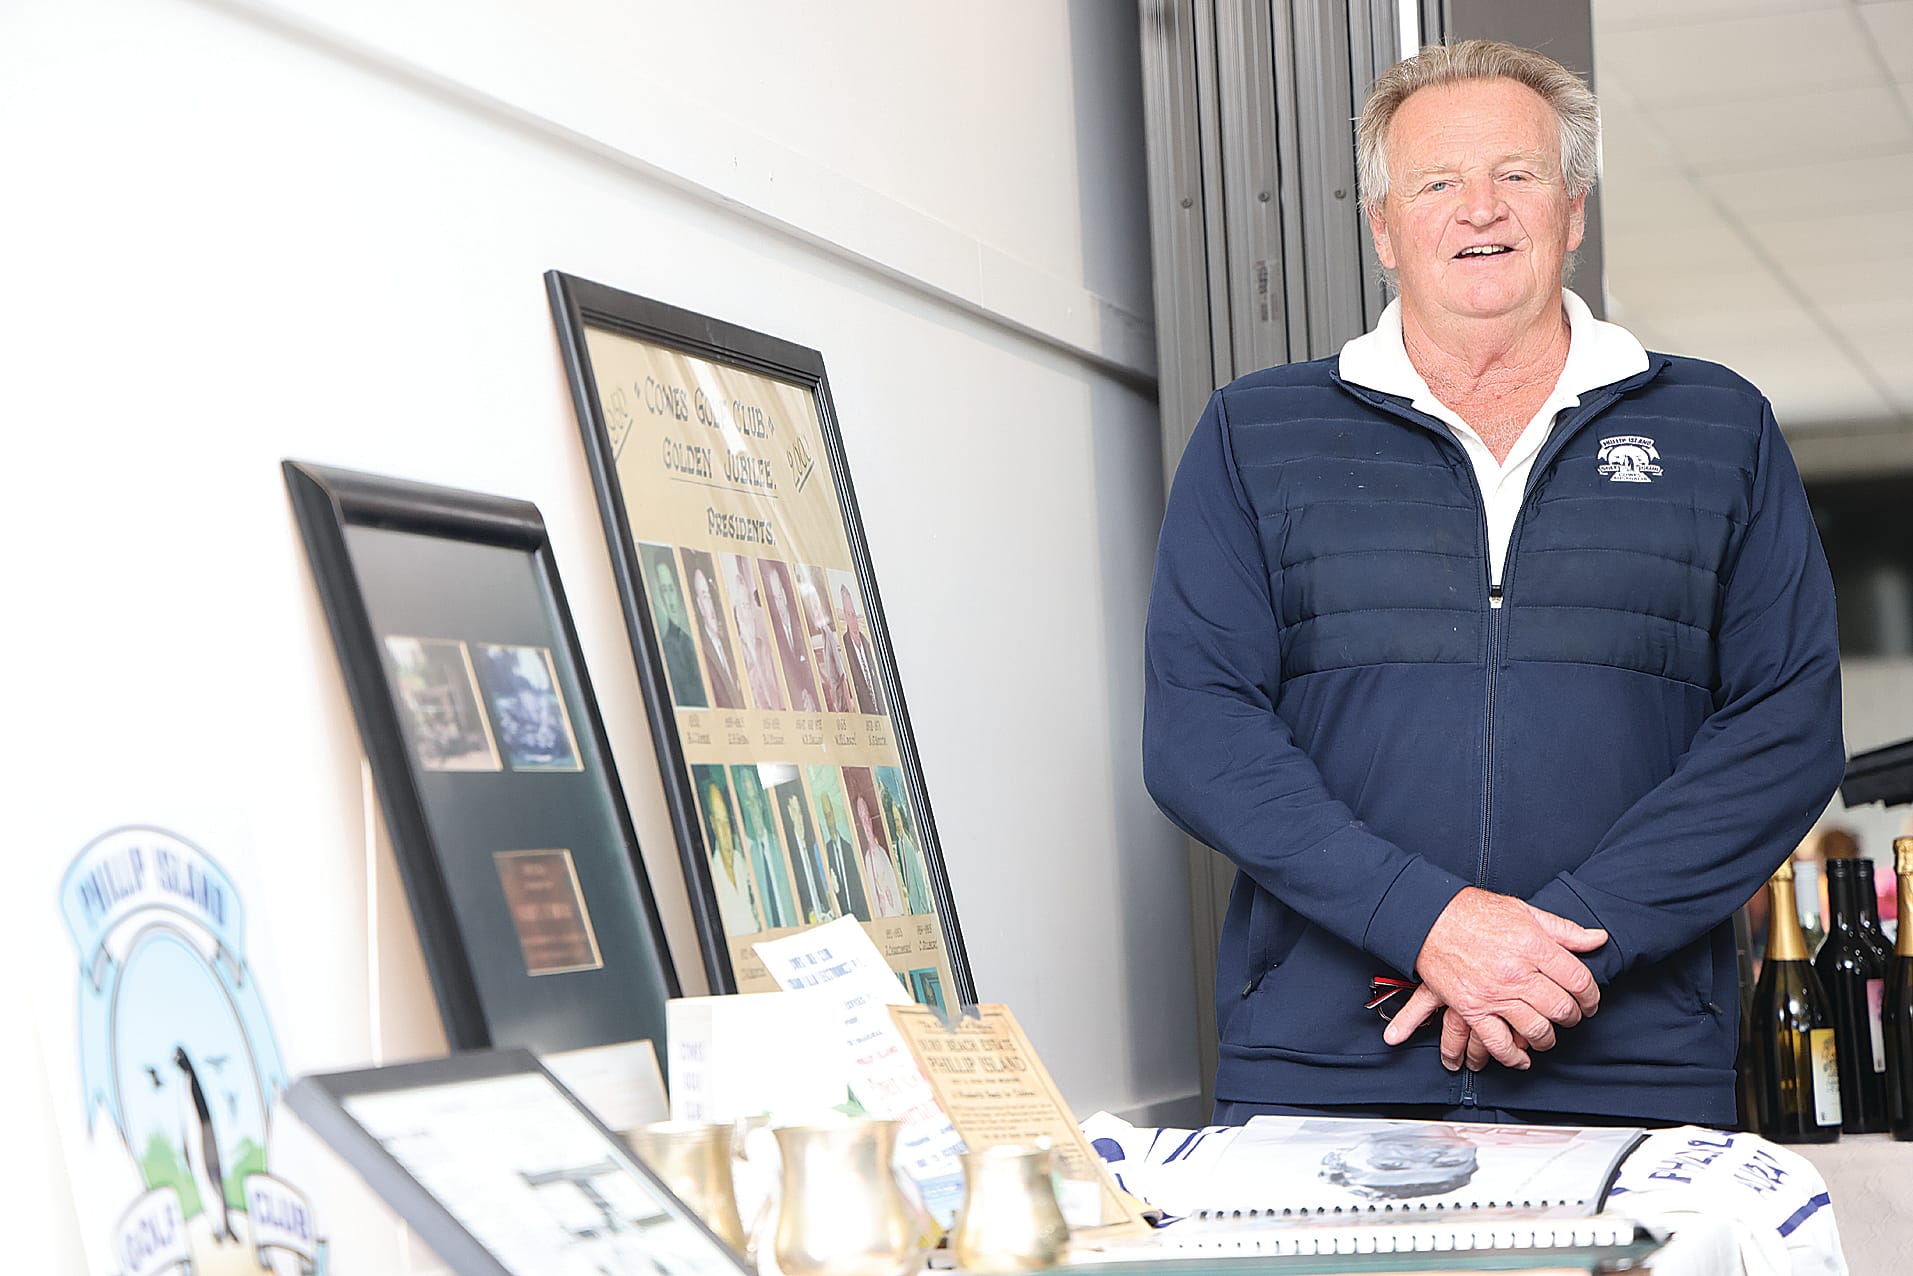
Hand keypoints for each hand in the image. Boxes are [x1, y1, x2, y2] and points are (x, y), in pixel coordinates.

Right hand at [1381, 888, 1606, 1067]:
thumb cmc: (1473, 911)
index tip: (1589, 1002)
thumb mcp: (1524, 911)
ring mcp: (1494, 994)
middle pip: (1561, 1008)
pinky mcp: (1471, 1009)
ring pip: (1536, 1030)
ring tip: (1546, 1035)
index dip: (1591, 996)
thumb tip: (1597, 938)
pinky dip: (1513, 1057)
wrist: (1427, 917)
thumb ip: (1563, 929)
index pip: (1579, 981)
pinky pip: (1498, 1043)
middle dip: (1572, 1017)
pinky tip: (1521, 1058)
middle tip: (1570, 1017)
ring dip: (1547, 1038)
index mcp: (1533, 946)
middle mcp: (1517, 973)